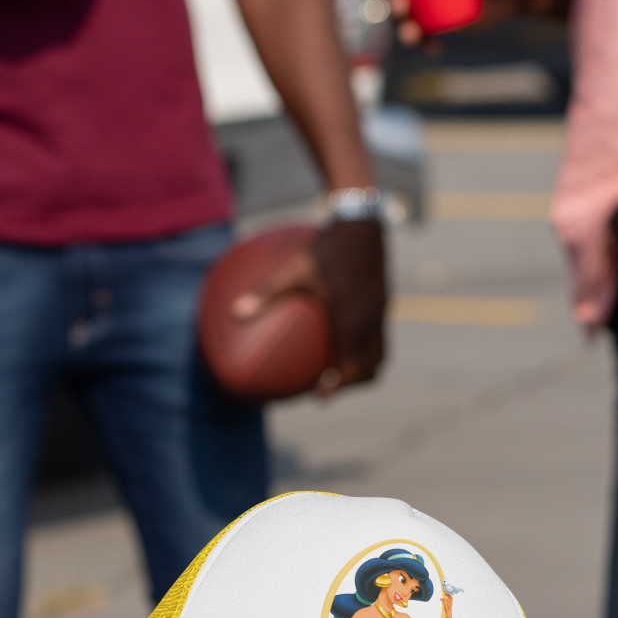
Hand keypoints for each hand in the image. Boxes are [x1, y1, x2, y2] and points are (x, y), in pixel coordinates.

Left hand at [230, 219, 385, 391]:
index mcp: (352, 323)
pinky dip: (364, 345)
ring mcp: (381, 313)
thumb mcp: (293, 268)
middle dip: (353, 383)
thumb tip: (235, 313)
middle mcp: (371, 322)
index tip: (318, 397)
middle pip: (372, 368)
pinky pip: (378, 334)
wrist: (362, 220)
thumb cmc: (326, 245)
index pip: (352, 369)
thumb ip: (266, 293)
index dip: (337, 388)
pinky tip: (344, 334)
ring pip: (380, 353)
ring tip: (340, 370)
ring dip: (362, 366)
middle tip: (329, 388)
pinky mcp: (383, 302)